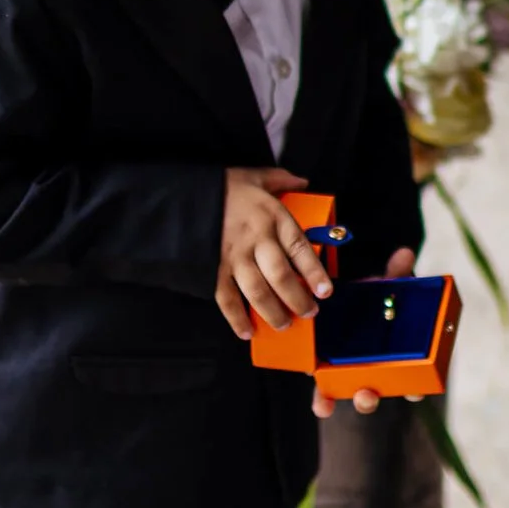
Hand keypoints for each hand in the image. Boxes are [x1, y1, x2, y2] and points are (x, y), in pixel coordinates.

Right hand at [215, 167, 330, 338]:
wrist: (182, 195)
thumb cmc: (223, 187)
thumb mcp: (255, 176)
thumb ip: (281, 181)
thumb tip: (303, 183)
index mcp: (272, 217)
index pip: (300, 249)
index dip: (315, 273)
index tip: (326, 291)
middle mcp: (256, 239)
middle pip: (281, 277)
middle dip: (297, 300)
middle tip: (308, 313)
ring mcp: (233, 256)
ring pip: (258, 292)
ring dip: (273, 313)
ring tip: (283, 325)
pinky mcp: (213, 269)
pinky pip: (227, 299)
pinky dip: (237, 319)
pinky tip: (247, 331)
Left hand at [312, 248, 423, 418]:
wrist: (343, 302)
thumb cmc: (370, 301)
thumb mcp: (382, 287)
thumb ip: (394, 275)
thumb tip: (404, 254)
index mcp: (394, 354)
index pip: (410, 377)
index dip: (415, 388)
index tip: (416, 392)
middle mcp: (375, 370)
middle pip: (377, 391)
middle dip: (371, 397)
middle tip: (368, 394)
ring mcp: (351, 374)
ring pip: (355, 394)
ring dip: (351, 401)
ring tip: (344, 400)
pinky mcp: (329, 373)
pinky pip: (328, 392)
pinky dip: (326, 401)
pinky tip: (323, 406)